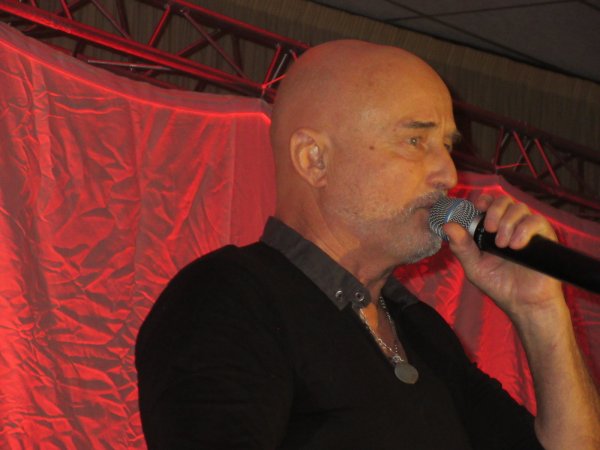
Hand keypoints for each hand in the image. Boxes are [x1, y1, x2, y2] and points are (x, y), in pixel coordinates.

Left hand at [443, 194, 563, 317]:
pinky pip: (536, 220)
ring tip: (503, 245)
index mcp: (491, 228)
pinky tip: (516, 245)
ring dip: (508, 222)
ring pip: (519, 208)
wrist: (523, 302)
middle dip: (494, 211)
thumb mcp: (474, 266)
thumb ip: (461, 247)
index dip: (483, 200)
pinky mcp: (544, 236)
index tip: (478, 208)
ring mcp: (527, 229)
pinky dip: (524, 229)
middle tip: (490, 229)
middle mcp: (509, 224)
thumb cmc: (498, 284)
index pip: (488, 202)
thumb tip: (448, 226)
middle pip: (503, 200)